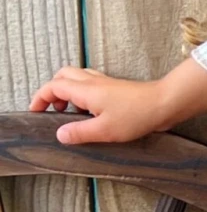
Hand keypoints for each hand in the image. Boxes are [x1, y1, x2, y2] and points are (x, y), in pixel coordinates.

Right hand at [28, 57, 206, 144]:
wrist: (166, 103)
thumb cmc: (138, 114)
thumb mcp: (105, 130)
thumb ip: (80, 132)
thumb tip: (60, 135)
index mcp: (85, 90)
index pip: (52, 86)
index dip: (40, 98)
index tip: (35, 111)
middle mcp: (93, 82)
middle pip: (62, 76)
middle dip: (52, 91)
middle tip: (52, 110)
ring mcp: (105, 83)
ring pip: (77, 78)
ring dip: (67, 91)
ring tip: (70, 112)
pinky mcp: (116, 88)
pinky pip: (91, 84)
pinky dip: (83, 93)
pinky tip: (90, 111)